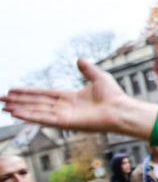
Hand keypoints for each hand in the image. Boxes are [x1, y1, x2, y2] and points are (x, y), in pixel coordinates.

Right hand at [1, 58, 157, 139]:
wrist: (120, 108)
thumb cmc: (113, 95)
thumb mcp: (98, 77)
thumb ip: (87, 69)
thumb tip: (80, 58)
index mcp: (69, 97)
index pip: (43, 94)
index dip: (28, 92)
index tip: (13, 90)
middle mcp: (64, 107)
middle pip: (36, 102)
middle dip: (19, 100)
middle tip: (1, 98)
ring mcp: (63, 115)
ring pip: (36, 111)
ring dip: (20, 109)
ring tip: (4, 106)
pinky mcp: (65, 123)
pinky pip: (43, 118)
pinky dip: (29, 116)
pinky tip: (17, 113)